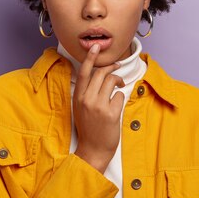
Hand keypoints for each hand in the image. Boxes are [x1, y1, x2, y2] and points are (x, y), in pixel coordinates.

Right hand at [73, 44, 124, 172]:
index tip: (96, 47)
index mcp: (78, 97)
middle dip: (112, 67)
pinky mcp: (111, 113)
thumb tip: (99, 76)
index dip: (90, 57)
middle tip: (117, 66)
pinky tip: (116, 107)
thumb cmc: (89, 128)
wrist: (93, 150)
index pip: (84, 72)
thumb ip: (86, 93)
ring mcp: (99, 106)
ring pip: (112, 82)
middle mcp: (87, 99)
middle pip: (101, 73)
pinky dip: (120, 99)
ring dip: (118, 81)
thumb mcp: (81, 108)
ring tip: (120, 85)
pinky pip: (119, 96)